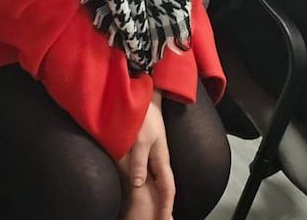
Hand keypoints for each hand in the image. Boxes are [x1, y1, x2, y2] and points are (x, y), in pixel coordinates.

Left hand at [118, 90, 174, 219]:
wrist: (145, 97)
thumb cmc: (144, 116)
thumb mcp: (141, 140)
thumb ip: (139, 162)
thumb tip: (138, 184)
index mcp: (161, 159)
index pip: (167, 188)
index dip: (167, 206)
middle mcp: (159, 159)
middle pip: (164, 187)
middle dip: (164, 206)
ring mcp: (154, 154)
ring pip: (157, 180)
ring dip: (158, 196)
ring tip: (155, 213)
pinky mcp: (145, 149)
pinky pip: (149, 171)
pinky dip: (149, 184)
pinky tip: (144, 189)